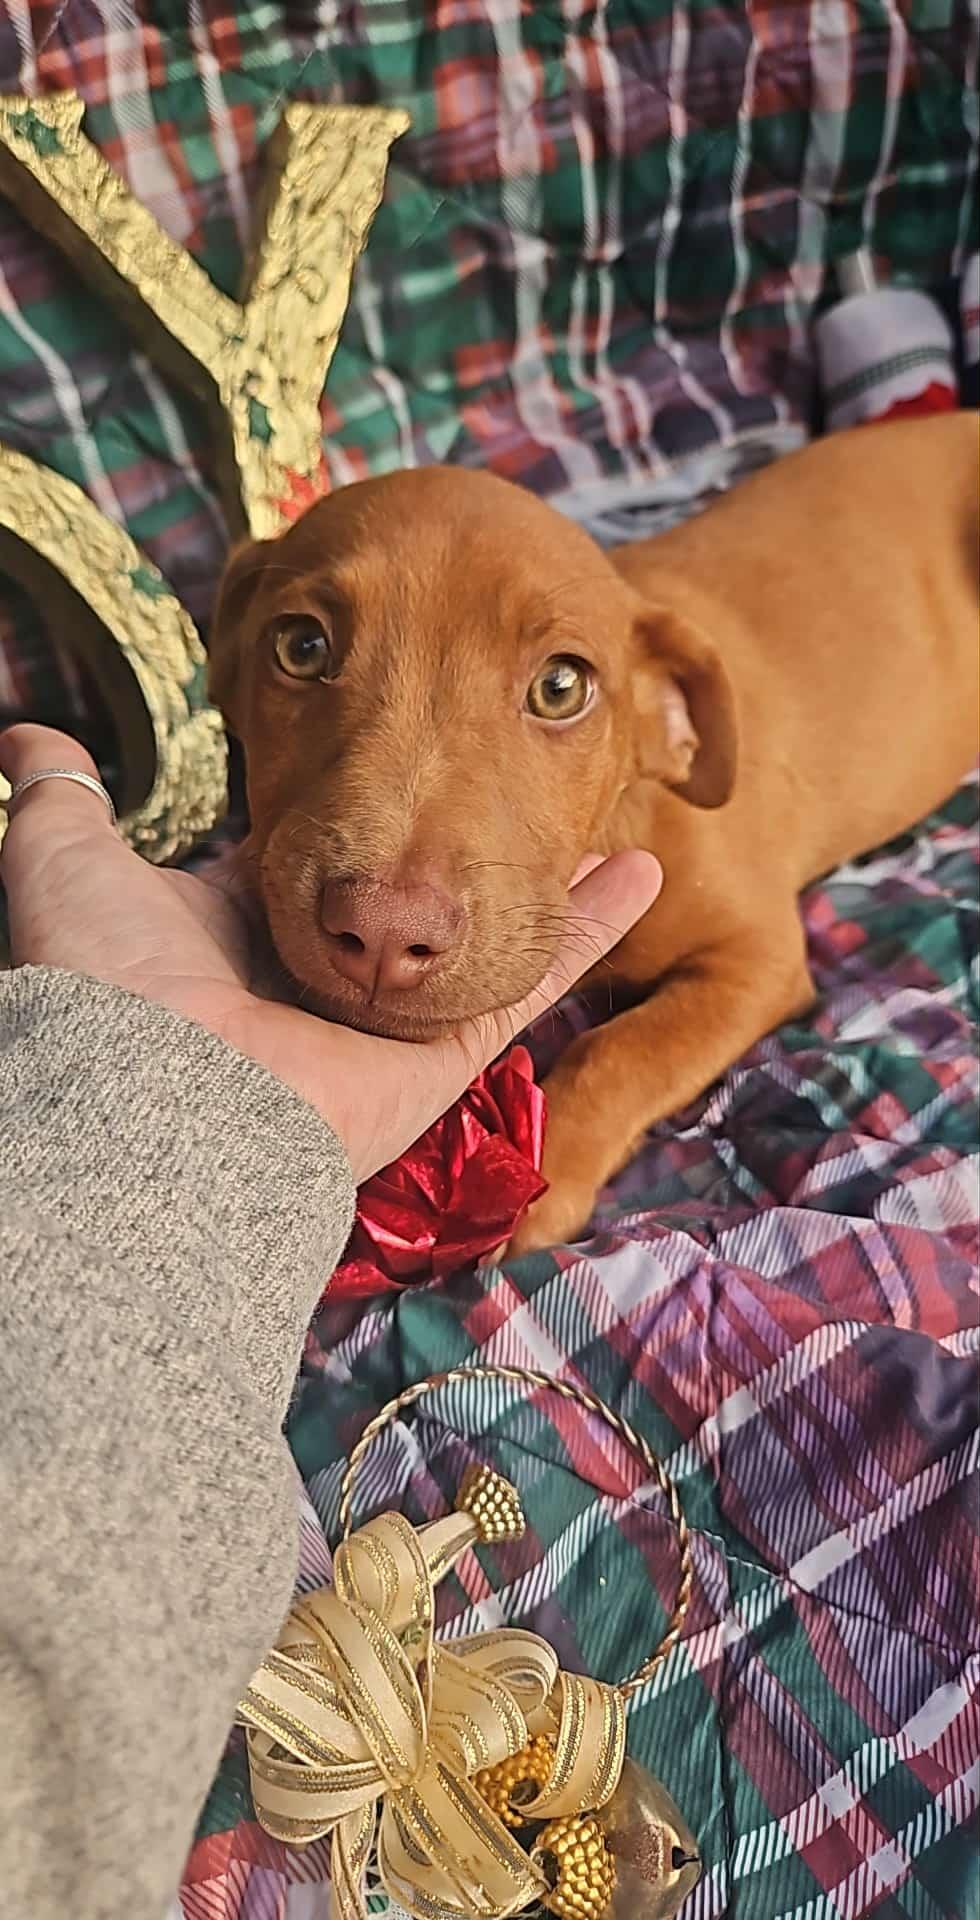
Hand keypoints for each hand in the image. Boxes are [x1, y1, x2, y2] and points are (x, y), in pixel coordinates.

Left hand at [0, 726, 660, 1182]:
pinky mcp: (447, 1052)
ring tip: (604, 811)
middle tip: (530, 771)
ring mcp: (390, 1018)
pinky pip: (531, 978)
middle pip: (420, 897)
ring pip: (489, 932)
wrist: (150, 1099)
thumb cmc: (106, 982)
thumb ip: (62, 797)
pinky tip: (642, 869)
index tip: (419, 748)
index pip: (328, 859)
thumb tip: (29, 741)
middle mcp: (321, 978)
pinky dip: (587, 926)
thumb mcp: (65, 858)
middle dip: (476, 841)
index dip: (374, 808)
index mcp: (242, 930)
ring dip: (545, 875)